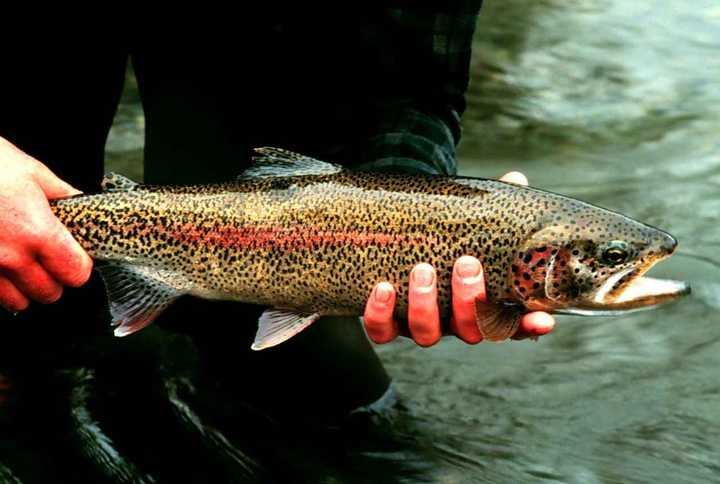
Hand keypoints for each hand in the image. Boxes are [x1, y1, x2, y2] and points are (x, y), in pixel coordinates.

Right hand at [0, 137, 92, 311]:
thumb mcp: (32, 172)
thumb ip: (62, 194)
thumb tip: (80, 202)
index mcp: (37, 231)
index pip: (76, 272)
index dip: (80, 264)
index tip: (76, 255)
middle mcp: (10, 256)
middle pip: (50, 292)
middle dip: (55, 278)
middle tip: (49, 258)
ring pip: (18, 301)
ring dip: (25, 287)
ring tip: (22, 264)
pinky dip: (0, 285)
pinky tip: (1, 264)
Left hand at [363, 171, 555, 345]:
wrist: (399, 239)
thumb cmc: (446, 236)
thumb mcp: (469, 221)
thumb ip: (492, 206)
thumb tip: (515, 179)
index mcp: (480, 304)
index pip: (512, 325)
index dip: (527, 327)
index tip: (544, 320)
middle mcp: (452, 321)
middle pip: (469, 330)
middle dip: (469, 299)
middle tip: (466, 264)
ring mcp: (419, 325)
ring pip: (426, 333)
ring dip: (425, 304)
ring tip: (422, 269)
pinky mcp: (386, 323)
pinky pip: (381, 331)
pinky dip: (380, 313)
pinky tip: (383, 288)